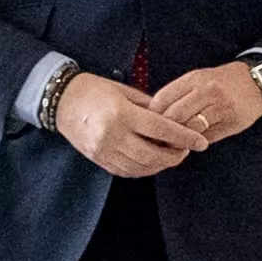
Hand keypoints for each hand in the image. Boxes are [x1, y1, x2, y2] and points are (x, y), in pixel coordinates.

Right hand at [55, 70, 202, 179]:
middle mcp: (113, 135)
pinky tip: (152, 162)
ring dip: (160, 164)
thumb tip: (172, 119)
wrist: (61, 100)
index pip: (161, 129)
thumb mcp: (124, 91)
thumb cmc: (94, 90)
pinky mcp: (98, 159)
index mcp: (122, 114)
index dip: (184, 138)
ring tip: (170, 156)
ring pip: (141, 167)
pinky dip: (143, 169)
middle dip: (175, 156)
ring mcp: (104, 150)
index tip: (200, 142)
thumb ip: (149, 106)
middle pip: (153, 154)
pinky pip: (127, 171)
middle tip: (186, 151)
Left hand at [146, 62, 261, 150]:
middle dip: (163, 129)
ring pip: (190, 128)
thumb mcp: (199, 78)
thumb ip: (179, 94)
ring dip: (180, 139)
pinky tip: (192, 142)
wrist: (258, 82)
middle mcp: (206, 91)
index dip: (152, 114)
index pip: (163, 98)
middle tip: (157, 138)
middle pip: (174, 115)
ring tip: (174, 143)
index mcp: (194, 79)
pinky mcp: (231, 122)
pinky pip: (207, 137)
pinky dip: (196, 142)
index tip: (147, 123)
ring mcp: (220, 108)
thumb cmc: (222, 82)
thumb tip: (156, 115)